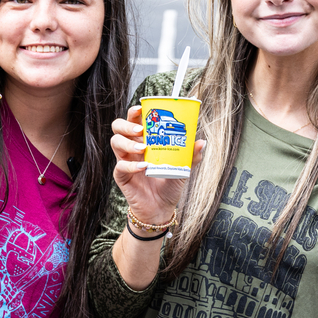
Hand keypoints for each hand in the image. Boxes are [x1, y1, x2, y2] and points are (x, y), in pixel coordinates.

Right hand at [111, 105, 205, 224]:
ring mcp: (125, 161)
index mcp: (143, 140)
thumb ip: (191, 155)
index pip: (133, 120)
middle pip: (118, 127)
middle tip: (141, 130)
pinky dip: (131, 165)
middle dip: (127, 124)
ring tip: (143, 147)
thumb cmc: (169, 184)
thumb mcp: (183, 168)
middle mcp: (131, 147)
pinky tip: (143, 167)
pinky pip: (120, 166)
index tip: (142, 108)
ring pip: (115, 142)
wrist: (161, 208)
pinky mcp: (121, 176)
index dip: (134, 112)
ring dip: (128, 142)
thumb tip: (202, 142)